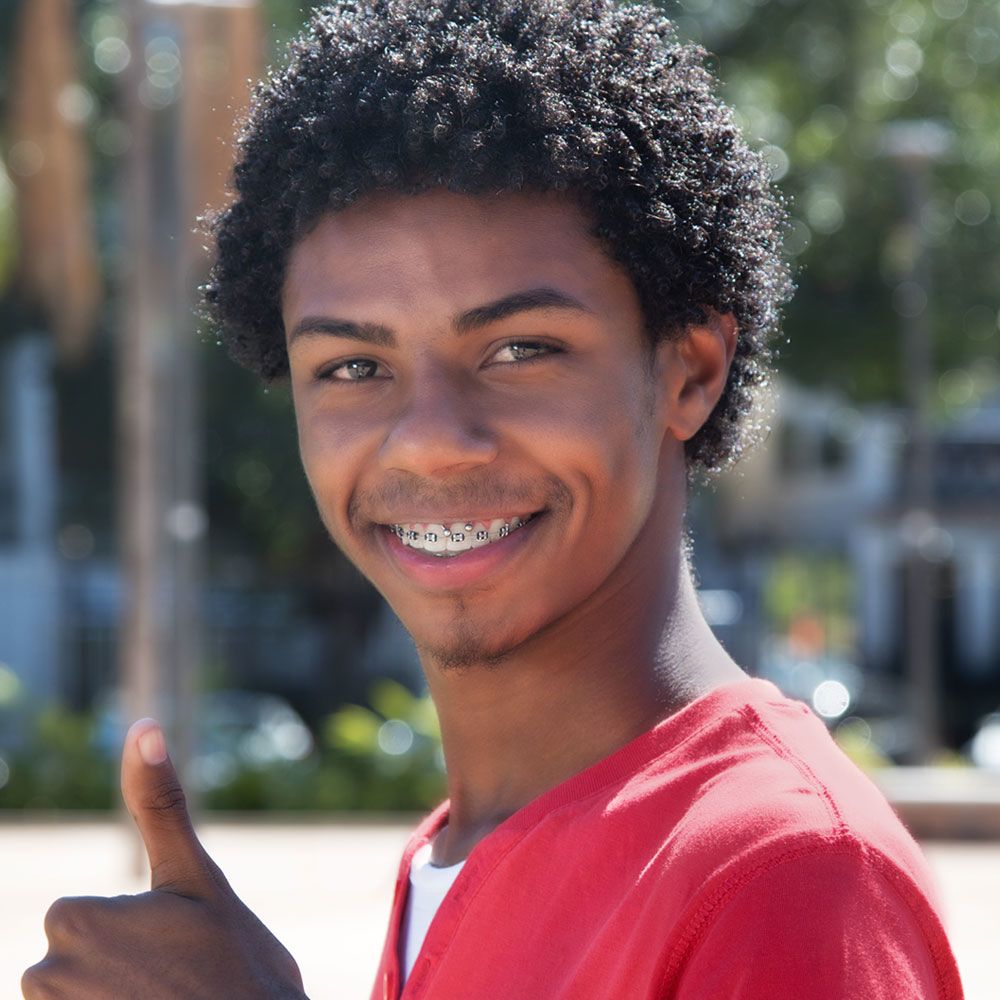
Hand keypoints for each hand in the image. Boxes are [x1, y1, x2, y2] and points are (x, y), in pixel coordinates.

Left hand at [22, 719, 306, 998]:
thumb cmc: (235, 963)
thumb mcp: (198, 877)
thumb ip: (159, 804)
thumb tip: (144, 725)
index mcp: (74, 918)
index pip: (87, 919)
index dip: (137, 933)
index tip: (178, 950)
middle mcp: (45, 976)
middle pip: (77, 965)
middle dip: (120, 974)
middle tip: (177, 982)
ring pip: (79, 997)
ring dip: (115, 998)